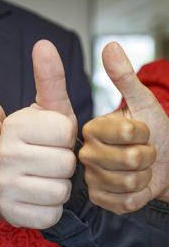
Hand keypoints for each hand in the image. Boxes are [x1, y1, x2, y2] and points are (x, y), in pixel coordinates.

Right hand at [0, 40, 76, 228]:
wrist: (19, 178)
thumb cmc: (39, 142)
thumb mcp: (47, 110)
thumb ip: (49, 78)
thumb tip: (43, 44)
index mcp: (11, 124)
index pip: (65, 132)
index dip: (66, 137)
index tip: (48, 138)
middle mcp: (1, 153)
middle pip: (65, 163)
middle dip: (64, 163)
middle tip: (45, 161)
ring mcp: (2, 185)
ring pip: (60, 190)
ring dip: (58, 186)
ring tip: (41, 178)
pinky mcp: (9, 212)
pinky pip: (51, 213)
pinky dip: (51, 208)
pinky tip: (36, 198)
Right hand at [79, 42, 168, 213]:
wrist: (162, 164)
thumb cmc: (153, 132)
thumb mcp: (141, 103)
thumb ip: (123, 77)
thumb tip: (110, 45)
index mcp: (91, 129)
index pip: (129, 132)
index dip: (145, 133)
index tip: (140, 132)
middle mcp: (86, 154)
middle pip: (131, 159)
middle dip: (148, 156)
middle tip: (142, 152)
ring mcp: (91, 178)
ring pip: (131, 181)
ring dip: (146, 175)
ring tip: (138, 169)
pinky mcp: (100, 199)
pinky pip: (127, 201)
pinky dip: (140, 195)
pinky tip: (133, 186)